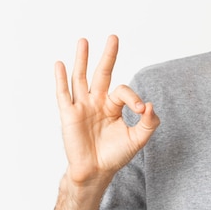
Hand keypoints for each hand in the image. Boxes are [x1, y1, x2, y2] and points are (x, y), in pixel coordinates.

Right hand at [55, 35, 159, 186]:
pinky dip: (60, 79)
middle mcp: (97, 102)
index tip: (142, 110)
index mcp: (113, 105)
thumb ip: (149, 122)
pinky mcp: (69, 115)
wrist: (95, 173)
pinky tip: (60, 64)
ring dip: (82, 59)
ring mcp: (82, 107)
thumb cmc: (114, 155)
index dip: (134, 98)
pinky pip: (63, 94)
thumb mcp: (138, 139)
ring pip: (81, 78)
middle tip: (114, 37)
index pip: (124, 91)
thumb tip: (150, 105)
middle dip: (108, 55)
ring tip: (83, 40)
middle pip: (102, 73)